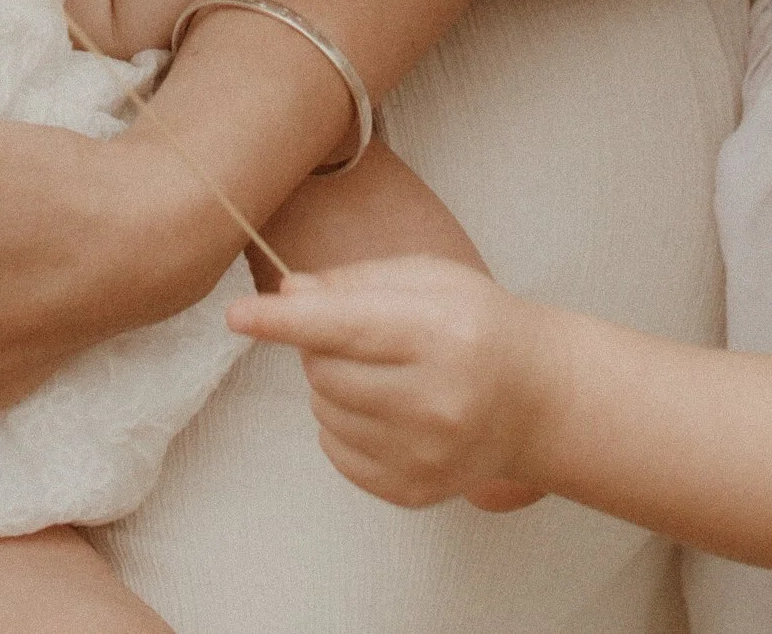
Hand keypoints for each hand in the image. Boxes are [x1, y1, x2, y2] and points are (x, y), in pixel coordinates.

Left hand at [229, 257, 550, 510]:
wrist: (535, 401)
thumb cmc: (477, 325)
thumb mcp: (427, 279)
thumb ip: (354, 282)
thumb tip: (288, 294)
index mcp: (438, 334)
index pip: (343, 327)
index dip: (283, 322)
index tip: (236, 316)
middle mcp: (433, 401)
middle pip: (324, 371)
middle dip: (320, 346)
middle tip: (359, 336)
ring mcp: (423, 455)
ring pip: (325, 412)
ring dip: (333, 386)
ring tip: (382, 373)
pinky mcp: (413, 491)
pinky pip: (337, 453)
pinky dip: (343, 425)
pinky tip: (386, 408)